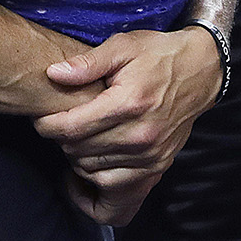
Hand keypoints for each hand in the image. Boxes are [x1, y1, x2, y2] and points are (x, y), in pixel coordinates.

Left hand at [35, 27, 221, 214]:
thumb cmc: (156, 55)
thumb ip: (87, 63)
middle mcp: (140, 136)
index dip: (47, 126)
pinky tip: (88, 171)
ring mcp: (151, 156)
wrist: (199, 72)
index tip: (41, 119)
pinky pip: (118, 194)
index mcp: (128, 104)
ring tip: (74, 141)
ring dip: (76, 160)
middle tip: (58, 126)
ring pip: (93, 173)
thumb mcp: (121, 46)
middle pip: (78, 151)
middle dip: (60, 139)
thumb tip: (54, 74)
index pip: (72, 128)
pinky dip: (97, 186)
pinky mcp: (158, 168)